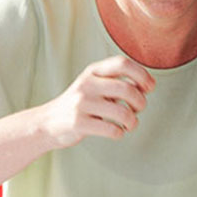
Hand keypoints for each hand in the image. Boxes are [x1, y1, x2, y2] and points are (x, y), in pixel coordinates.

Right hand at [38, 55, 155, 147]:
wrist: (47, 123)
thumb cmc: (79, 104)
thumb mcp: (94, 85)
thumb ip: (117, 83)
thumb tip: (146, 85)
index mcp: (93, 72)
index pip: (122, 63)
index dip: (142, 74)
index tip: (149, 87)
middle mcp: (87, 84)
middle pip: (127, 89)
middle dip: (140, 102)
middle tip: (138, 110)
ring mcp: (81, 104)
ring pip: (123, 113)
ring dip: (132, 122)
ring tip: (129, 124)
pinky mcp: (79, 123)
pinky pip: (112, 130)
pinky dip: (120, 133)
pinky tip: (116, 131)